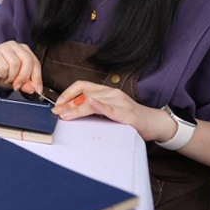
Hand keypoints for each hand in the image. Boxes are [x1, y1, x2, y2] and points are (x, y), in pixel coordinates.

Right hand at [0, 41, 41, 93]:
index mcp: (24, 50)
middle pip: (27, 61)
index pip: (35, 63)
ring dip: (11, 77)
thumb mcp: (17, 81)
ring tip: (7, 79)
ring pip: (15, 64)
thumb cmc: (3, 74)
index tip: (37, 90)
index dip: (37, 78)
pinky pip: (4, 67)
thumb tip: (33, 89)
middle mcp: (14, 45)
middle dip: (24, 77)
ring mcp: (3, 47)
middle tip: (17, 86)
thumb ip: (26, 84)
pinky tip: (0, 75)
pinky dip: (3, 75)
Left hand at [51, 81, 176, 141]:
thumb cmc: (130, 118)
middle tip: (56, 112)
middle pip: (84, 94)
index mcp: (106, 91)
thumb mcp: (108, 110)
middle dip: (67, 104)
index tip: (57, 103)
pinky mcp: (127, 114)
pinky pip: (110, 108)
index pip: (82, 86)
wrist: (154, 123)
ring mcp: (119, 102)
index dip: (67, 93)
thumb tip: (71, 111)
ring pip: (93, 101)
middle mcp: (111, 93)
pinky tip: (90, 104)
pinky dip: (99, 106)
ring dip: (76, 108)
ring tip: (65, 115)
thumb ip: (93, 108)